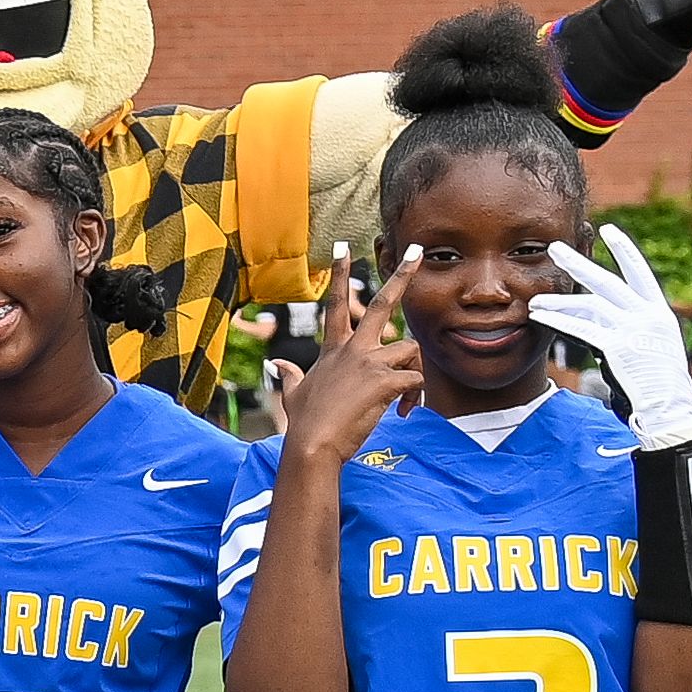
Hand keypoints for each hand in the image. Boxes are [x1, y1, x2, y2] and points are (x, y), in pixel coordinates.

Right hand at [276, 252, 420, 465]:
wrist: (312, 444)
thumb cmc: (304, 422)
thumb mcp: (293, 393)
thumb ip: (290, 374)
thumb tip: (275, 364)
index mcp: (334, 349)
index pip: (337, 303)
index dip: (339, 273)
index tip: (344, 247)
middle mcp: (354, 349)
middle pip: (382, 304)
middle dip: (401, 276)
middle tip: (416, 252)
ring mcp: (370, 364)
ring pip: (410, 349)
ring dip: (414, 371)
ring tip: (405, 399)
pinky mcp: (384, 382)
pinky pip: (416, 380)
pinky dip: (415, 396)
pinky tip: (403, 412)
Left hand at [531, 222, 691, 451]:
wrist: (670, 411)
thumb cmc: (658, 386)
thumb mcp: (651, 349)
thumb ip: (628, 328)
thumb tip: (594, 319)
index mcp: (660, 313)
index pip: (640, 273)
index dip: (624, 251)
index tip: (610, 230)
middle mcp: (649, 316)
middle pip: (608, 281)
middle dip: (579, 263)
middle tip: (556, 247)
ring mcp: (635, 330)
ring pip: (590, 305)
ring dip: (560, 301)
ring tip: (535, 299)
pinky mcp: (618, 348)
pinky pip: (582, 329)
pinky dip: (559, 321)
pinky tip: (540, 316)